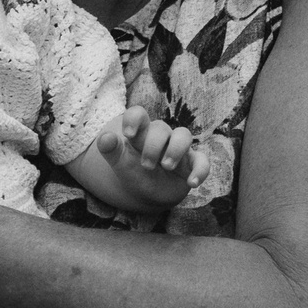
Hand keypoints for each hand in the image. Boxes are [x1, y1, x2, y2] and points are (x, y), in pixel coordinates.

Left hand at [90, 106, 205, 208]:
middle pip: (161, 128)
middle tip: (146, 166)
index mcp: (141, 133)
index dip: (134, 119)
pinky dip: (200, 171)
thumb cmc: (133, 171)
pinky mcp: (192, 164)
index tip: (128, 134)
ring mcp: (178, 149)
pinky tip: (191, 183)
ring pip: (184, 135)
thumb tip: (104, 138)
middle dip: (152, 146)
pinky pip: (203, 161)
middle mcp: (161, 137)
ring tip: (166, 167)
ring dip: (175, 150)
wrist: (148, 193)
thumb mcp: (120, 162)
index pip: (139, 114)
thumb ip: (111, 150)